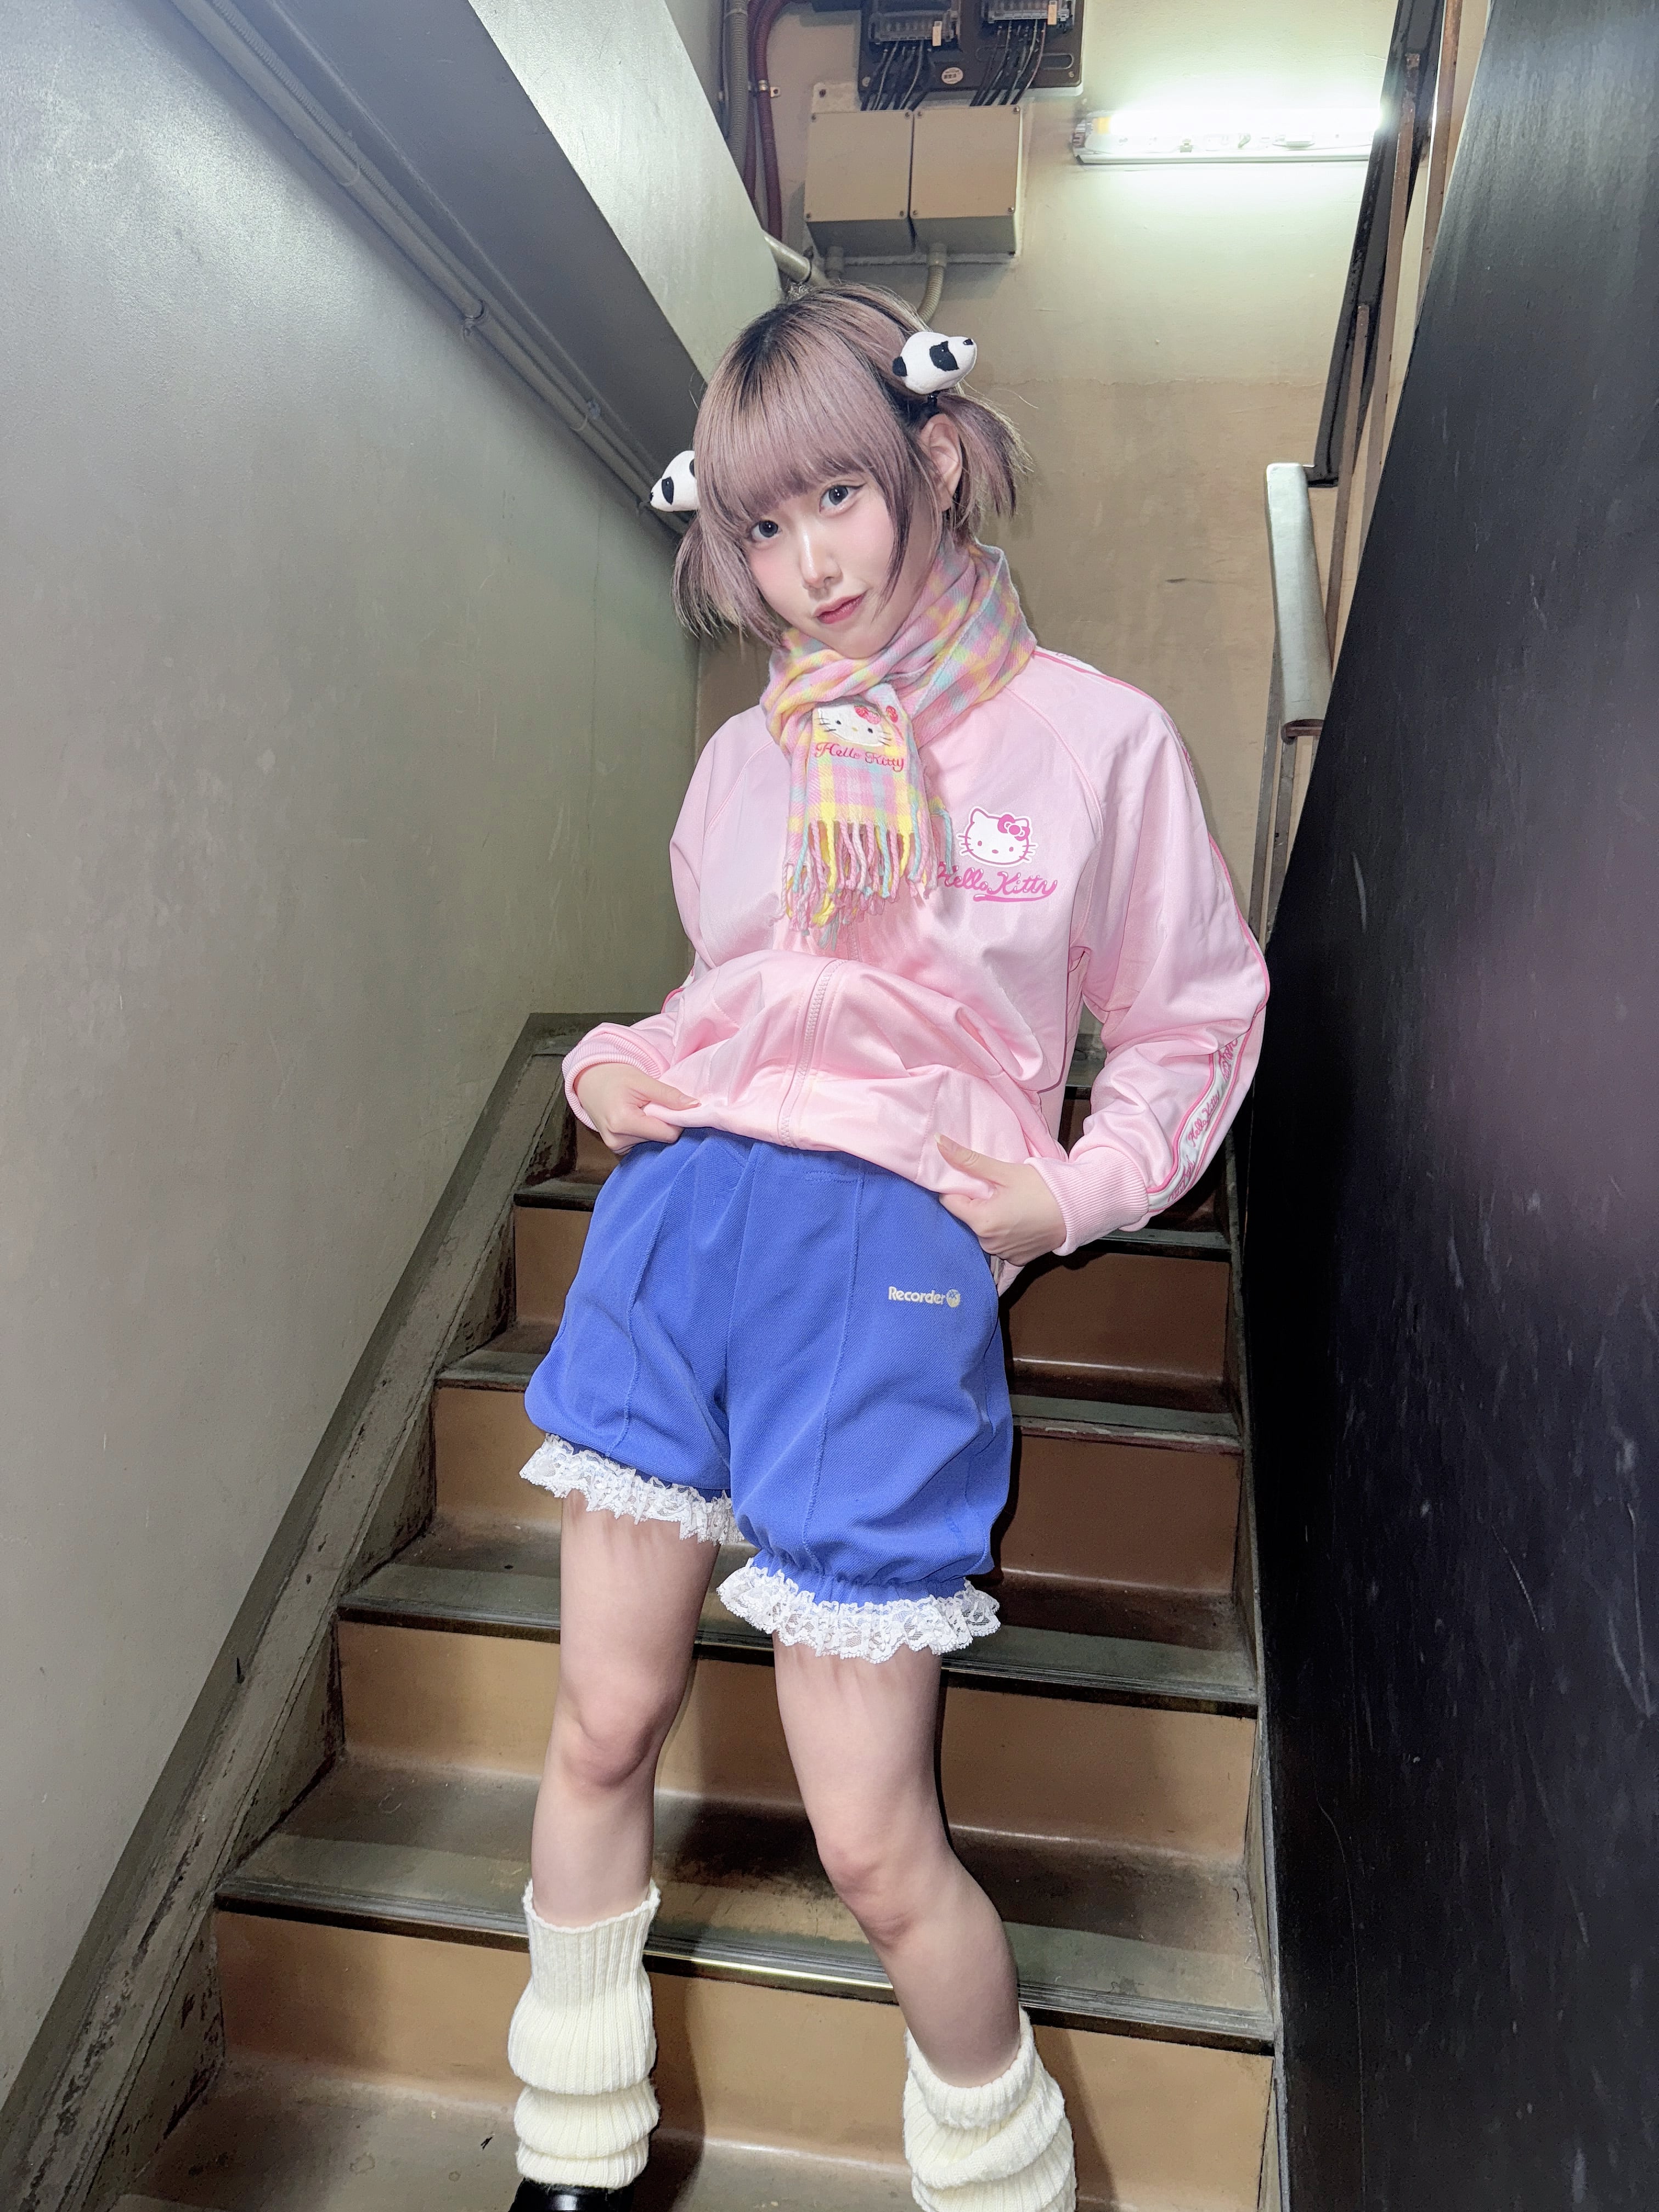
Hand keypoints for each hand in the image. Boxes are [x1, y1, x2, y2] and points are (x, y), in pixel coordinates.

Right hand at [575, 1062, 699, 1154]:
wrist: (589, 1081)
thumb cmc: (615, 1077)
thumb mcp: (643, 1081)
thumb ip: (669, 1095)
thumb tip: (694, 1106)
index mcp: (623, 1122)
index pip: (667, 1134)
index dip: (675, 1120)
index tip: (670, 1105)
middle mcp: (617, 1140)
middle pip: (659, 1139)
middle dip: (662, 1122)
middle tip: (651, 1104)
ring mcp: (615, 1147)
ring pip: (651, 1142)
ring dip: (652, 1127)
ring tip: (640, 1109)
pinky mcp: (615, 1149)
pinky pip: (641, 1144)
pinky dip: (643, 1132)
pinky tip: (636, 1119)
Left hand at [935, 1134, 1065, 1263]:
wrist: (1077, 1208)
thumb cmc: (1042, 1188)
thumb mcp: (1004, 1171)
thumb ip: (969, 1160)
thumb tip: (938, 1142)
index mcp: (981, 1221)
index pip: (950, 1202)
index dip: (959, 1189)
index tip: (976, 1182)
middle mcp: (988, 1243)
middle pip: (966, 1218)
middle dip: (975, 1204)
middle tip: (998, 1191)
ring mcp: (1003, 1254)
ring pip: (982, 1232)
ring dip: (989, 1220)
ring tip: (1011, 1205)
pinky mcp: (1016, 1260)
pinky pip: (999, 1244)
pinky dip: (1004, 1233)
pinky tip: (1019, 1220)